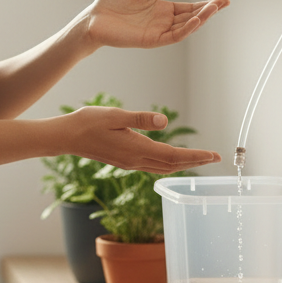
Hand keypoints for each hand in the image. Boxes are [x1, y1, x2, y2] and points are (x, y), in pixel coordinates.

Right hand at [59, 105, 220, 172]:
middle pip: (172, 165)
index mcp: (137, 149)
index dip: (196, 156)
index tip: (214, 155)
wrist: (66, 137)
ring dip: (183, 164)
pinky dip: (167, 164)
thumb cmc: (88, 122)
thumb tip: (165, 122)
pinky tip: (170, 159)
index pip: (174, 156)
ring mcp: (129, 163)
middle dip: (195, 162)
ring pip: (163, 167)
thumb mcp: (115, 115)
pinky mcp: (123, 161)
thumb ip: (140, 119)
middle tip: (215, 158)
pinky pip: (152, 166)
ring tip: (198, 159)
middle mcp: (136, 160)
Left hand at [82, 0, 227, 49]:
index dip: (206, 4)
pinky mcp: (150, 40)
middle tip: (223, 3)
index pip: (189, 7)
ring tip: (213, 9)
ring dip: (200, 19)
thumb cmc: (111, 3)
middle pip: (191, 17)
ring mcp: (158, 31)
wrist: (93, 17)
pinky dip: (185, 30)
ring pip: (185, 27)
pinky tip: (195, 21)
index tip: (223, 0)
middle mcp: (163, 21)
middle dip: (208, 11)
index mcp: (162, 9)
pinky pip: (172, 37)